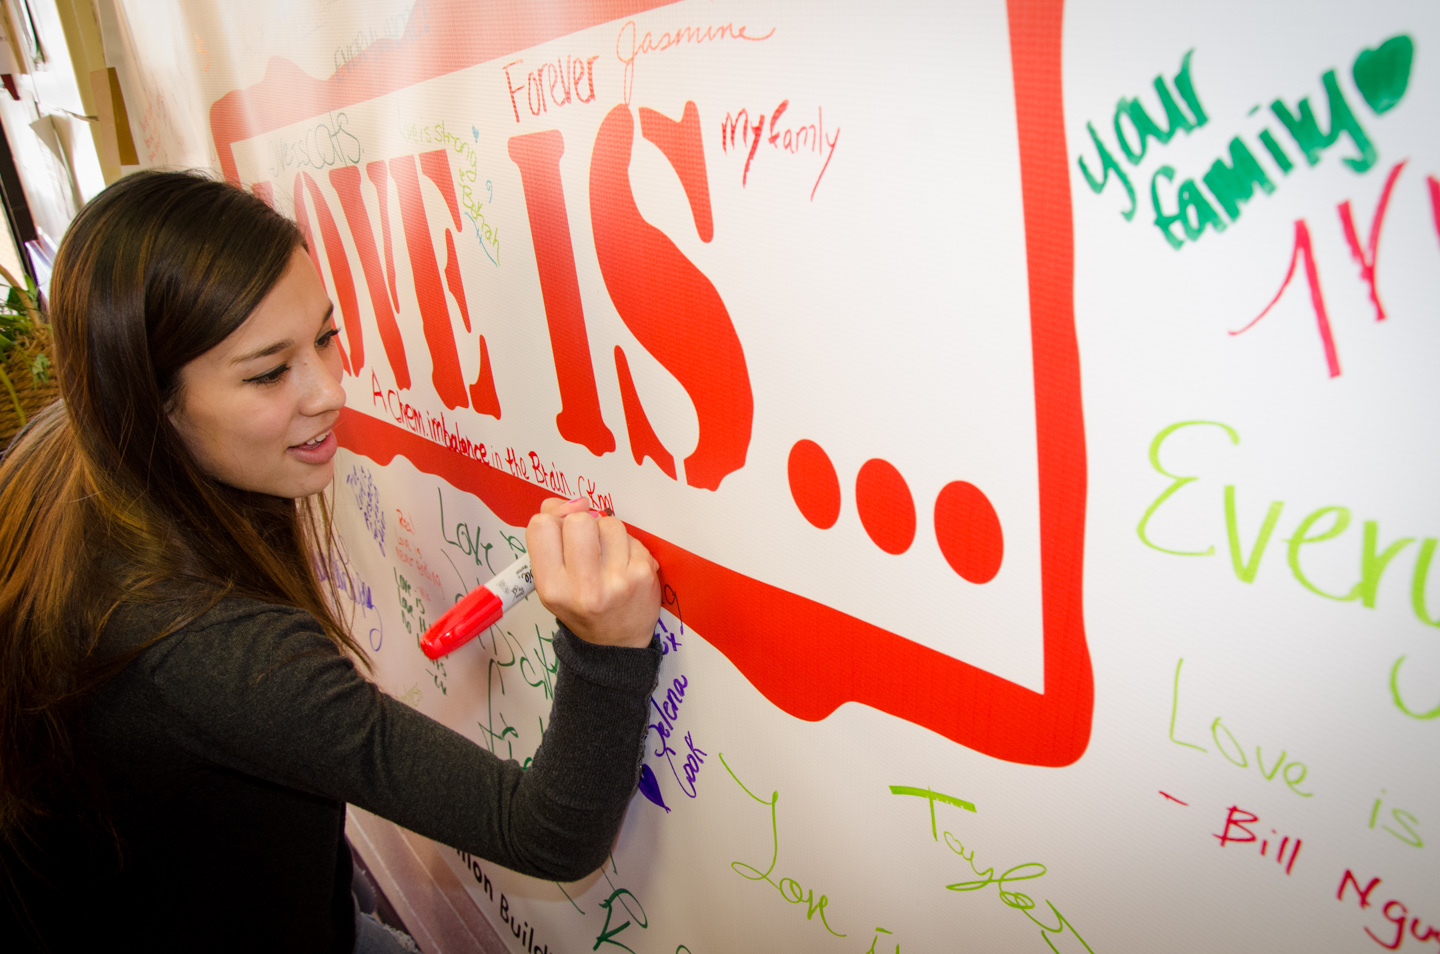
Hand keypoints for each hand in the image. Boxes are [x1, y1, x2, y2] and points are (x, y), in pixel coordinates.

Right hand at [526, 496, 660, 648]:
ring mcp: (617, 582)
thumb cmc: (580, 605)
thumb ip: (550, 537)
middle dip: (582, 523)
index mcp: (552, 588)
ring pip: (609, 523)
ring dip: (607, 532)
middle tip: (586, 543)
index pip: (541, 526)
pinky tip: (623, 565)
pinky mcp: (642, 575)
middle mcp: (583, 588)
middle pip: (578, 520)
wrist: (615, 643)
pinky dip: (627, 545)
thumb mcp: (552, 579)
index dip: (552, 520)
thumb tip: (570, 502)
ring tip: (606, 556)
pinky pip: (632, 536)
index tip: (560, 532)